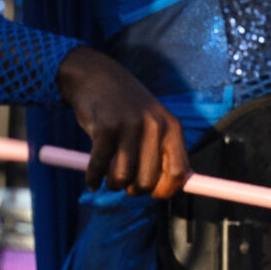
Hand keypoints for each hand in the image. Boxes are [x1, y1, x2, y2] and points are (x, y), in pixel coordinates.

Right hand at [57, 47, 187, 195]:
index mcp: (171, 127)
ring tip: (107, 179)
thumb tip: (172, 188)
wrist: (95, 75)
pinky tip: (91, 179)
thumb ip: (162, 150)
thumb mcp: (152, 121)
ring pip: (122, 177)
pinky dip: (92, 178)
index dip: (165, 191)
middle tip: (124, 183)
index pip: (178, 173)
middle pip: (147, 181)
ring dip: (112, 184)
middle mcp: (154, 127)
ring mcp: (129, 127)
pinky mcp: (105, 128)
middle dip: (133, 189)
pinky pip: (98, 167)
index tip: (153, 194)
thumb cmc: (125, 106)